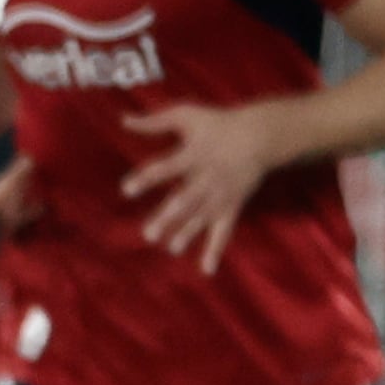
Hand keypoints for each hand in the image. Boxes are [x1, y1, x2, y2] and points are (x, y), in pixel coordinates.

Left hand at [119, 101, 283, 273]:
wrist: (260, 135)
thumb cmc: (218, 123)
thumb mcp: (187, 115)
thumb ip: (155, 121)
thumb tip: (124, 119)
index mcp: (194, 155)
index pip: (166, 168)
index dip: (147, 178)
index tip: (126, 190)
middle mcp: (208, 177)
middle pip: (186, 198)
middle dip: (168, 216)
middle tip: (148, 233)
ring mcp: (222, 194)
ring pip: (204, 217)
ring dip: (189, 233)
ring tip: (172, 248)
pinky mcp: (233, 206)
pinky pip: (224, 231)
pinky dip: (216, 250)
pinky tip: (206, 269)